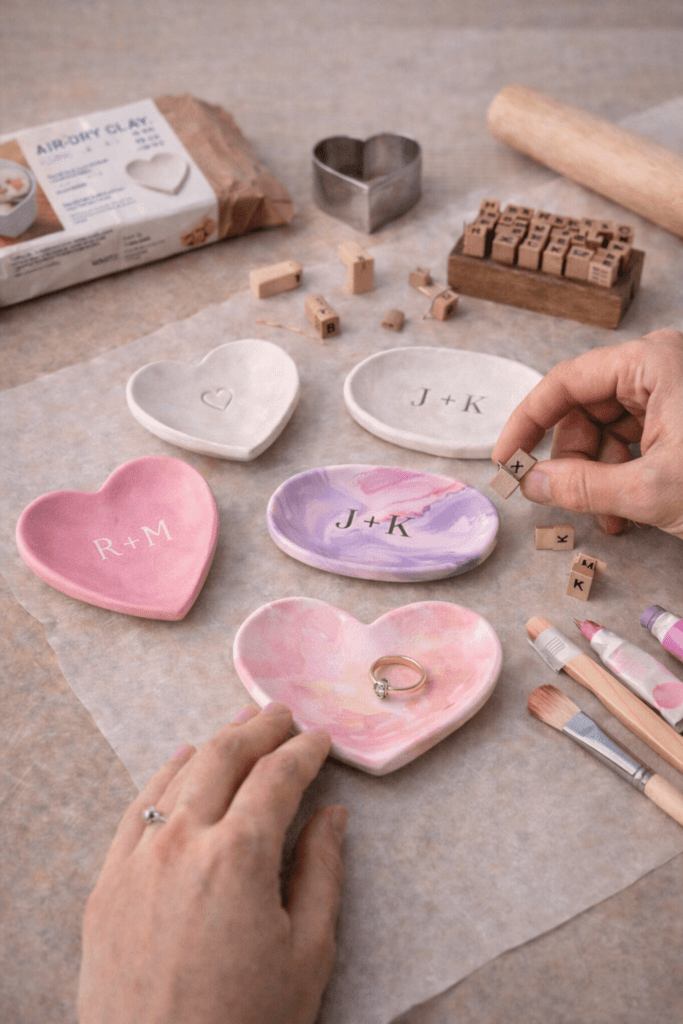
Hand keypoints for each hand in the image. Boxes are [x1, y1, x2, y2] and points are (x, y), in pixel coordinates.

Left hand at [78, 703, 346, 1023]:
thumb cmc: (246, 1023)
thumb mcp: (307, 954)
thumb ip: (322, 872)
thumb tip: (331, 815)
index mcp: (238, 856)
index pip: (276, 778)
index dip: (303, 752)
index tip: (320, 739)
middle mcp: (182, 841)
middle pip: (225, 759)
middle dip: (259, 729)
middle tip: (283, 715)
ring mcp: (136, 859)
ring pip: (178, 774)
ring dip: (215, 742)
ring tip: (241, 724)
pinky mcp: (106, 884)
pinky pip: (136, 808)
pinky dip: (164, 775)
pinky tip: (181, 762)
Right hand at [492, 329, 682, 537]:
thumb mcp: (650, 491)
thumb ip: (581, 486)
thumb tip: (532, 483)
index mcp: (653, 362)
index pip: (566, 382)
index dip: (528, 423)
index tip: (507, 461)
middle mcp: (662, 367)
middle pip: (586, 408)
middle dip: (572, 459)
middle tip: (561, 498)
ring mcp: (676, 392)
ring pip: (609, 429)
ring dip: (599, 476)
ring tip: (607, 518)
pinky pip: (637, 441)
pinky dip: (624, 477)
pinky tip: (626, 513)